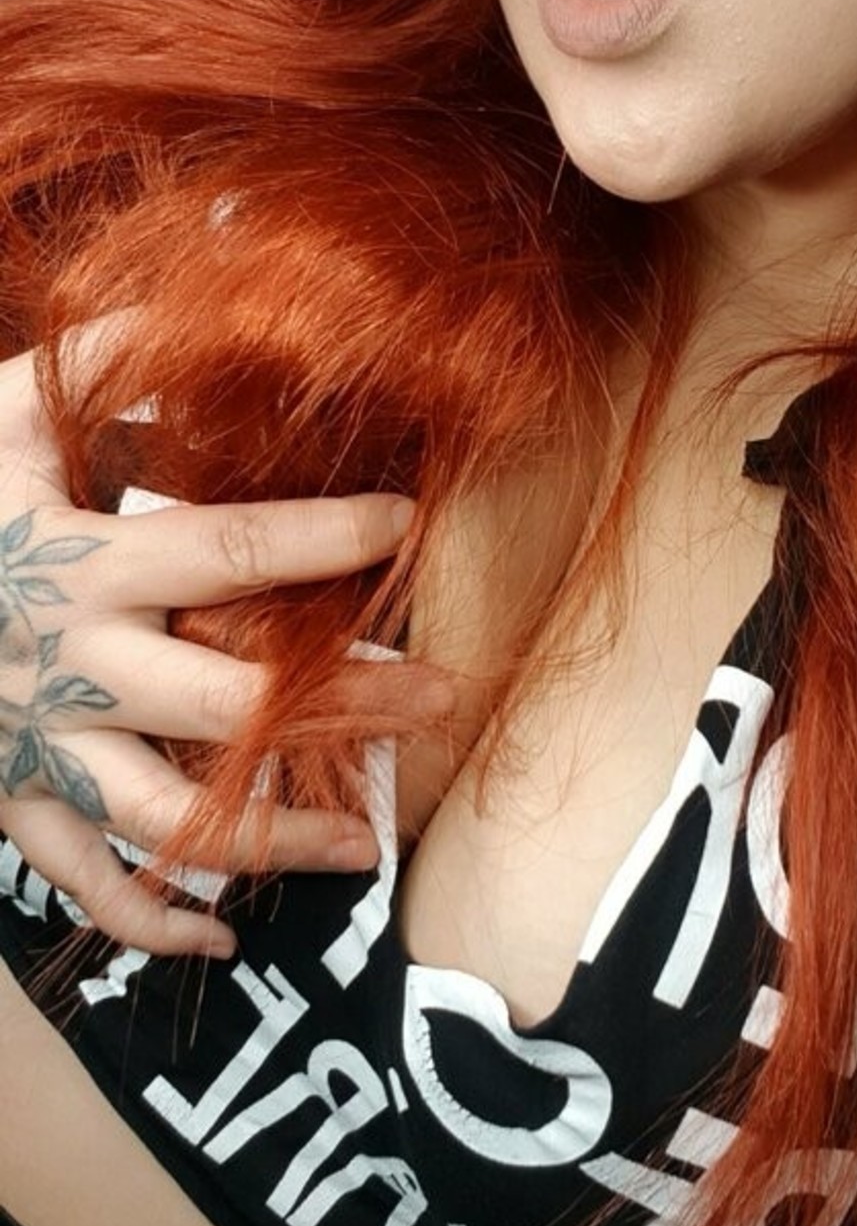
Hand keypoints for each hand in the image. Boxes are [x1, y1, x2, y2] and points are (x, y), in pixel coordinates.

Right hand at [0, 345, 418, 957]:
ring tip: (368, 844)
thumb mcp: (4, 413)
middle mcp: (72, 666)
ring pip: (168, 818)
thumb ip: (101, 361)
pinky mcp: (10, 800)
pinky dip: (148, 924)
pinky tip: (220, 941)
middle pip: (227, 703)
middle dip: (344, 705)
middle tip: (443, 698)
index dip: (320, 537)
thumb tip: (212, 284)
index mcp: (78, 562)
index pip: (220, 553)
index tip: (406, 524)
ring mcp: (41, 747)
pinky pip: (83, 880)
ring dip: (273, 837)